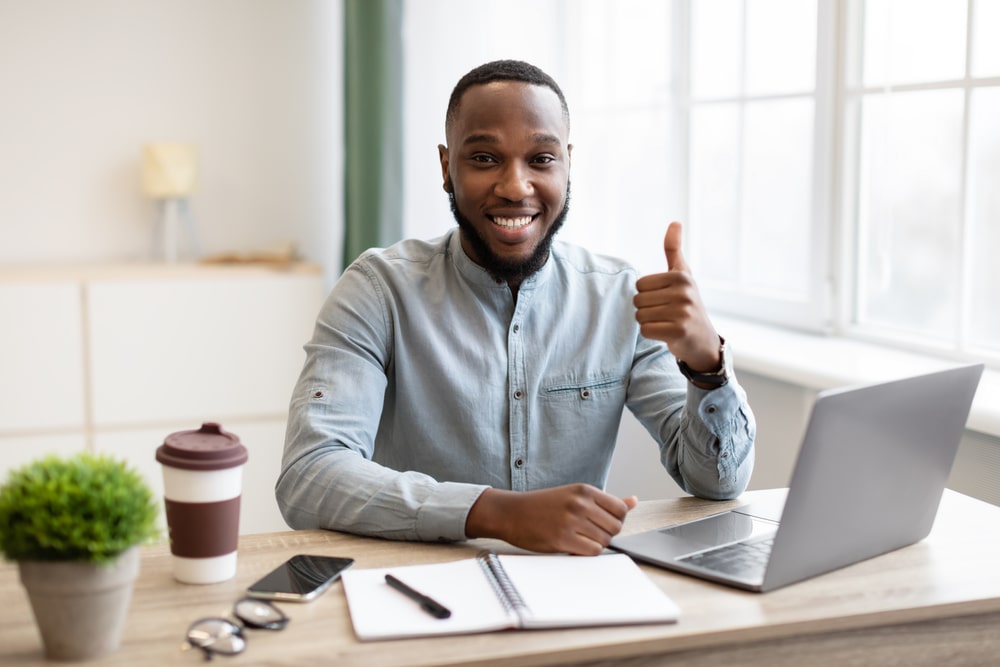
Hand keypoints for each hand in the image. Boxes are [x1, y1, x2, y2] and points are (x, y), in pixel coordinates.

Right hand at [465, 484, 638, 554]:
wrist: (512, 513)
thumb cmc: (544, 505)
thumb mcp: (574, 495)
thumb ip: (605, 501)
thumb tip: (633, 501)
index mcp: (584, 490)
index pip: (621, 509)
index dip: (616, 520)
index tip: (602, 523)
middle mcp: (580, 504)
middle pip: (615, 527)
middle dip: (606, 533)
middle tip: (589, 533)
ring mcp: (571, 522)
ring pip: (605, 541)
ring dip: (595, 544)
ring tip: (579, 538)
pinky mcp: (562, 540)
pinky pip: (592, 552)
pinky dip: (586, 552)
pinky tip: (573, 545)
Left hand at [634, 222, 720, 370]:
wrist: (703, 340)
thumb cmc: (687, 304)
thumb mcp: (683, 275)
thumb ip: (674, 250)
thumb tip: (674, 222)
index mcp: (681, 276)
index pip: (639, 284)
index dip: (647, 294)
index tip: (665, 299)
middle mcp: (683, 292)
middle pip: (637, 300)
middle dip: (646, 309)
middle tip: (665, 314)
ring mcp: (682, 312)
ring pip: (640, 316)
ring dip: (649, 322)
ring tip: (666, 322)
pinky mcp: (678, 331)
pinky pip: (645, 330)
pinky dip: (651, 334)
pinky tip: (667, 333)